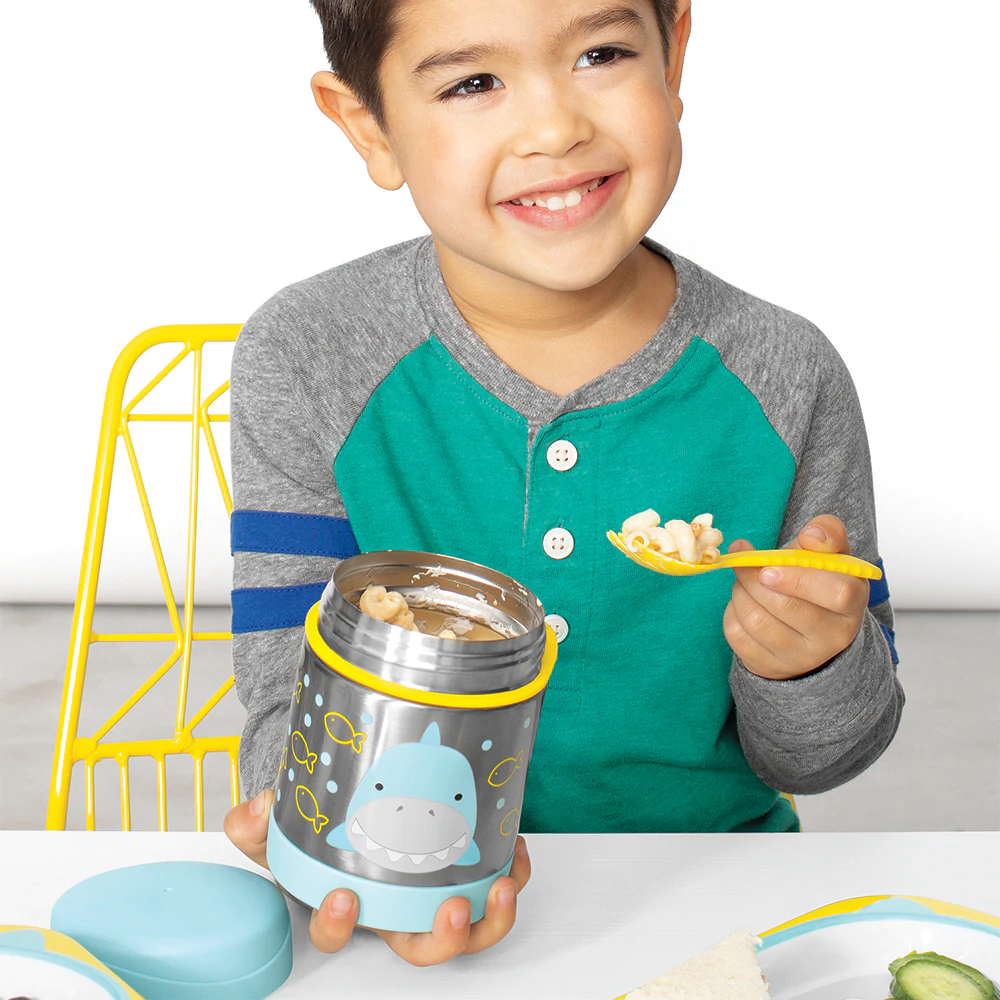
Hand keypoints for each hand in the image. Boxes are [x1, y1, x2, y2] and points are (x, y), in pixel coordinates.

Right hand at [223, 788, 530, 964]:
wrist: (354, 804)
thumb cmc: (323, 833)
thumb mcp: (282, 829)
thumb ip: (256, 825)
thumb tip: (254, 809)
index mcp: (352, 905)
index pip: (338, 934)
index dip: (341, 926)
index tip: (345, 900)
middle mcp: (397, 912)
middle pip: (422, 949)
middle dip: (441, 939)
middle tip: (451, 912)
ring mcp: (434, 896)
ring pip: (469, 929)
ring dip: (491, 918)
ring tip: (500, 888)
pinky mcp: (466, 872)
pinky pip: (496, 885)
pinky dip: (512, 872)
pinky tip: (514, 847)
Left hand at [722, 514, 868, 679]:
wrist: (805, 627)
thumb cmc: (817, 582)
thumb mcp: (831, 554)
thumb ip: (827, 533)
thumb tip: (812, 535)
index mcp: (852, 603)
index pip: (837, 593)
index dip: (799, 578)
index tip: (769, 567)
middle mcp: (833, 636)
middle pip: (786, 606)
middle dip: (754, 578)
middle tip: (745, 562)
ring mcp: (801, 657)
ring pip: (757, 620)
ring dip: (741, 591)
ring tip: (745, 581)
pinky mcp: (770, 666)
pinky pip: (738, 635)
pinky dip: (732, 612)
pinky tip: (743, 604)